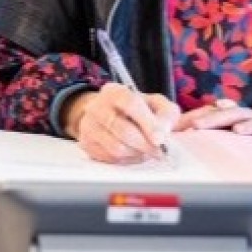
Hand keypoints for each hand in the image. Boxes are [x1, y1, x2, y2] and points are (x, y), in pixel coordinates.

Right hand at [62, 83, 180, 163]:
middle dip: (145, 144)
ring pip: (116, 147)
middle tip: (159, 152)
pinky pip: (109, 158)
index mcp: (115, 91)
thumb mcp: (156, 104)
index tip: (160, 139)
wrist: (110, 114)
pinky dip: (126, 160)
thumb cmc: (138, 109)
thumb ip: (166, 113)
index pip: (131, 104)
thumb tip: (163, 132)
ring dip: (137, 153)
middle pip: (123, 129)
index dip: (147, 123)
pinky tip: (134, 154)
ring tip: (147, 152)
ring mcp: (89, 126)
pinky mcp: (86, 144)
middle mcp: (97, 107)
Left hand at [176, 99, 251, 146]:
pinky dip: (251, 126)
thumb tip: (202, 142)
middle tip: (187, 126)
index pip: (216, 115)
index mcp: (241, 121)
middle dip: (204, 118)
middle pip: (224, 112)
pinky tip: (238, 130)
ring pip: (239, 114)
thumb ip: (228, 142)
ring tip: (202, 126)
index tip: (178, 129)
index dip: (198, 119)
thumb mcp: (249, 145)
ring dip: (219, 118)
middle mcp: (250, 117)